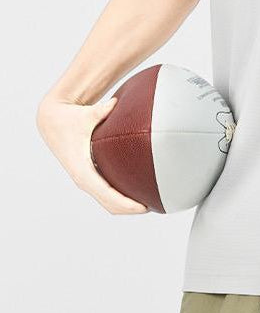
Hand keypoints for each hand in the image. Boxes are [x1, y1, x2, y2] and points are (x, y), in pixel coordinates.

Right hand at [36, 95, 148, 214]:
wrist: (51, 121)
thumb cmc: (69, 118)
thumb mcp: (85, 115)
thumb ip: (101, 111)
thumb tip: (115, 104)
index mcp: (82, 170)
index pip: (107, 194)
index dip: (126, 203)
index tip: (143, 207)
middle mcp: (83, 179)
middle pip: (109, 205)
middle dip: (130, 208)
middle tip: (155, 205)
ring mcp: (85, 180)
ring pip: (107, 202)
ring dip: (126, 206)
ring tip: (150, 201)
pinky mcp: (88, 176)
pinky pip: (105, 193)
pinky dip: (120, 197)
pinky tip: (136, 192)